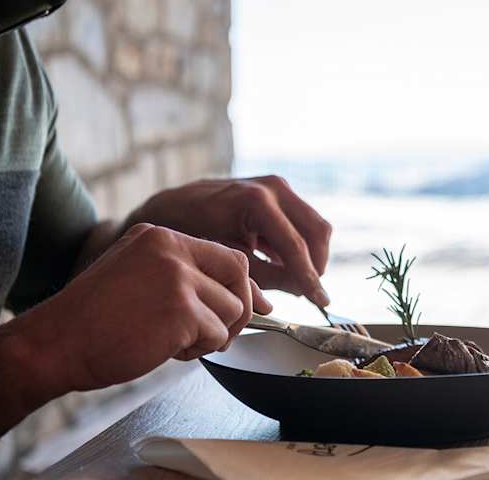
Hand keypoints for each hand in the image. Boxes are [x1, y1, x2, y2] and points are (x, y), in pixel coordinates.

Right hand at [20, 224, 271, 391]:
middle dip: (238, 308)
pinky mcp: (182, 309)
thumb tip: (249, 297)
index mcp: (160, 237)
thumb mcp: (141, 278)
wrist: (54, 344)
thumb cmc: (94, 321)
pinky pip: (217, 334)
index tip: (243, 307)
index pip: (225, 255)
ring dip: (212, 334)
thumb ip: (186, 277)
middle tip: (214, 333)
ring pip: (232, 308)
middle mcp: (171, 249)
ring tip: (175, 341)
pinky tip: (166, 351)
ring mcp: (178, 277)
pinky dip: (198, 351)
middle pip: (238, 273)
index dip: (239, 286)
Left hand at [126, 176, 331, 306]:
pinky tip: (287, 266)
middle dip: (316, 265)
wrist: (168, 206)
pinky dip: (300, 244)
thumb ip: (263, 278)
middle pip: (317, 230)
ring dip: (311, 255)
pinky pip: (302, 220)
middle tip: (310, 293)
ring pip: (314, 225)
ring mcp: (276, 186)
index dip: (310, 278)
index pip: (295, 246)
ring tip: (297, 281)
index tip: (320, 301)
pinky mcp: (277, 192)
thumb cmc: (187, 232)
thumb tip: (298, 291)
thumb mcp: (223, 261)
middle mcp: (271, 188)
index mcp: (255, 202)